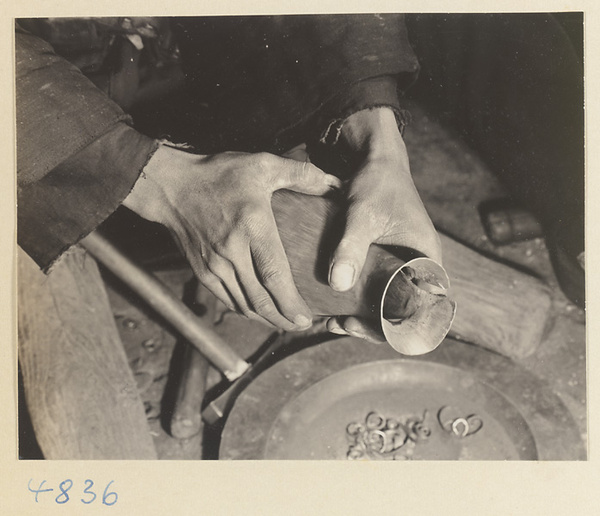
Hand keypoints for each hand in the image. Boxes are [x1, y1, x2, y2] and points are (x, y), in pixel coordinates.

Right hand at [123, 146, 340, 330]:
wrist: (170, 187)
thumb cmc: (217, 175)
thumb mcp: (261, 165)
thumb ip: (300, 174)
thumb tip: (334, 183)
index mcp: (251, 227)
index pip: (274, 275)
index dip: (291, 302)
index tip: (307, 317)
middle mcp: (232, 252)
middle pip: (260, 299)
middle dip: (284, 319)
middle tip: (302, 325)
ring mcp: (214, 265)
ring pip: (244, 304)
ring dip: (266, 319)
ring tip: (286, 323)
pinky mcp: (202, 271)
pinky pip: (228, 299)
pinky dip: (246, 310)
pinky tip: (259, 312)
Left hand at [326, 107, 440, 340]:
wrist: (375, 159)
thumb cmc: (377, 182)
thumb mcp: (362, 214)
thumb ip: (351, 247)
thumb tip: (338, 285)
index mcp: (427, 259)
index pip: (420, 309)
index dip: (392, 326)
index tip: (359, 327)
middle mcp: (419, 266)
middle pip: (401, 311)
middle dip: (371, 325)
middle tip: (339, 325)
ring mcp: (402, 263)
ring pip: (386, 301)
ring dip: (362, 314)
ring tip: (332, 321)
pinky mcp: (385, 259)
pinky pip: (376, 286)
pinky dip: (358, 298)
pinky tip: (332, 302)